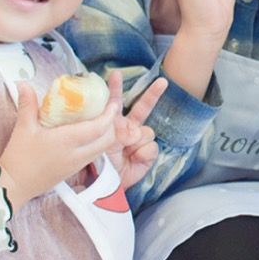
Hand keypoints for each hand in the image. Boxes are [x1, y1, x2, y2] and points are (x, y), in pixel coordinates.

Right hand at [0, 83, 120, 207]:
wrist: (14, 186)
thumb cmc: (18, 157)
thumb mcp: (23, 128)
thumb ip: (27, 104)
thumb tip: (24, 84)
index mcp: (66, 141)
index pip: (98, 128)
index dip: (109, 115)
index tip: (113, 103)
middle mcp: (77, 154)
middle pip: (107, 139)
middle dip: (112, 124)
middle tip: (108, 110)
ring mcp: (77, 164)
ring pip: (102, 149)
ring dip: (107, 134)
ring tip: (101, 119)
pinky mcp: (74, 171)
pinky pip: (94, 155)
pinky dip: (98, 144)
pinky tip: (90, 134)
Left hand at [103, 70, 166, 189]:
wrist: (105, 185)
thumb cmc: (95, 164)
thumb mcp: (100, 144)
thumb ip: (116, 133)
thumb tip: (134, 131)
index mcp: (112, 122)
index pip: (115, 102)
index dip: (115, 88)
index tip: (115, 74)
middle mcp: (128, 128)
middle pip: (143, 107)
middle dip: (153, 93)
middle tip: (162, 82)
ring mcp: (139, 140)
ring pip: (146, 132)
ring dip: (135, 142)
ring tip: (124, 153)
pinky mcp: (148, 153)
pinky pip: (151, 147)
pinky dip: (142, 154)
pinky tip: (133, 159)